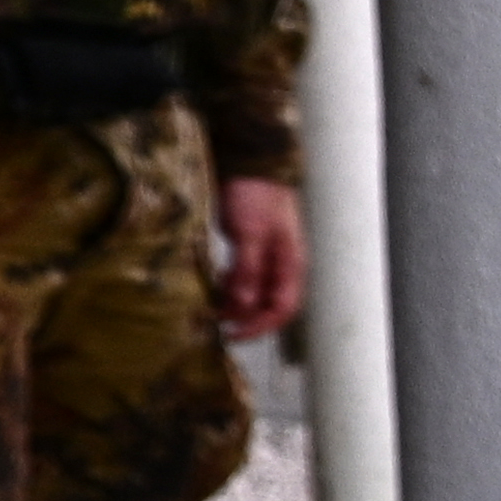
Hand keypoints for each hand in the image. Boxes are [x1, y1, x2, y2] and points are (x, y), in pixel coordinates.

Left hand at [219, 173, 313, 342]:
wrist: (250, 166)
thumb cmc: (255, 196)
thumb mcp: (249, 234)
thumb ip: (248, 269)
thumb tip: (243, 304)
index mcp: (290, 265)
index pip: (281, 309)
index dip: (258, 326)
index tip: (232, 335)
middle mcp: (282, 266)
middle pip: (267, 305)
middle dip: (243, 317)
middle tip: (213, 322)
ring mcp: (268, 258)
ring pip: (254, 292)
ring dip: (235, 302)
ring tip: (210, 303)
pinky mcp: (251, 250)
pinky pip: (244, 277)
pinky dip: (230, 285)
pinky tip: (216, 283)